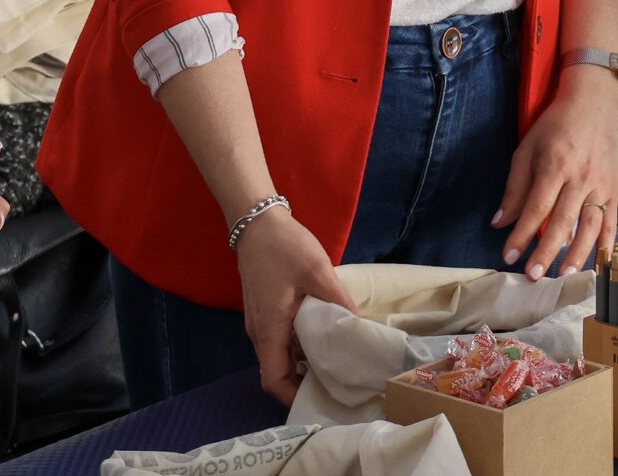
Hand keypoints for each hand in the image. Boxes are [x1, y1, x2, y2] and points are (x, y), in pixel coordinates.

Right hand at [236, 207, 353, 405]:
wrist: (257, 220)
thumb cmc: (283, 247)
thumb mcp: (316, 271)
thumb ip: (338, 301)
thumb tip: (360, 326)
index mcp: (268, 329)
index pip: (272, 379)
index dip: (292, 396)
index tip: (321, 398)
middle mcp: (259, 331)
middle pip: (278, 369)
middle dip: (305, 380)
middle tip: (340, 380)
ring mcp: (260, 319)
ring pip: (281, 353)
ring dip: (304, 360)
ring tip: (338, 359)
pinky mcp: (265, 307)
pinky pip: (281, 336)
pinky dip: (300, 342)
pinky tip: (325, 333)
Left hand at [493, 75, 617, 282]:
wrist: (594, 105)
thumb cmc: (554, 126)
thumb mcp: (527, 148)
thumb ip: (515, 187)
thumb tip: (500, 222)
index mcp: (554, 165)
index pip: (536, 208)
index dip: (522, 234)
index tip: (509, 256)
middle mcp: (580, 177)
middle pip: (563, 221)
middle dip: (547, 251)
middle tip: (534, 276)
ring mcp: (601, 184)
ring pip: (590, 225)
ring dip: (578, 253)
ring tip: (565, 275)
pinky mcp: (615, 188)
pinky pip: (612, 219)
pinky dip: (606, 242)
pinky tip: (599, 261)